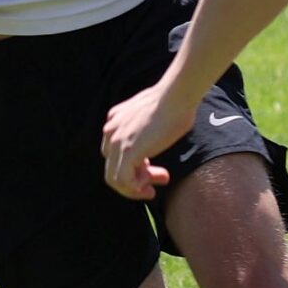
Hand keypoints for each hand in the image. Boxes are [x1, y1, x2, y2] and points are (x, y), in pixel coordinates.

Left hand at [101, 80, 196, 199]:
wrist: (177, 96)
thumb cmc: (174, 103)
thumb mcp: (152, 115)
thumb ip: (146, 128)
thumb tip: (156, 137)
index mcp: (115, 121)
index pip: (114, 154)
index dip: (134, 166)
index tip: (154, 169)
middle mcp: (110, 131)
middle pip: (112, 168)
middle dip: (134, 180)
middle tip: (158, 181)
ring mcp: (116, 141)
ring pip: (114, 178)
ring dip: (135, 189)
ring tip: (152, 191)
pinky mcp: (128, 150)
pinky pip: (123, 180)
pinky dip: (135, 189)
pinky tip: (150, 187)